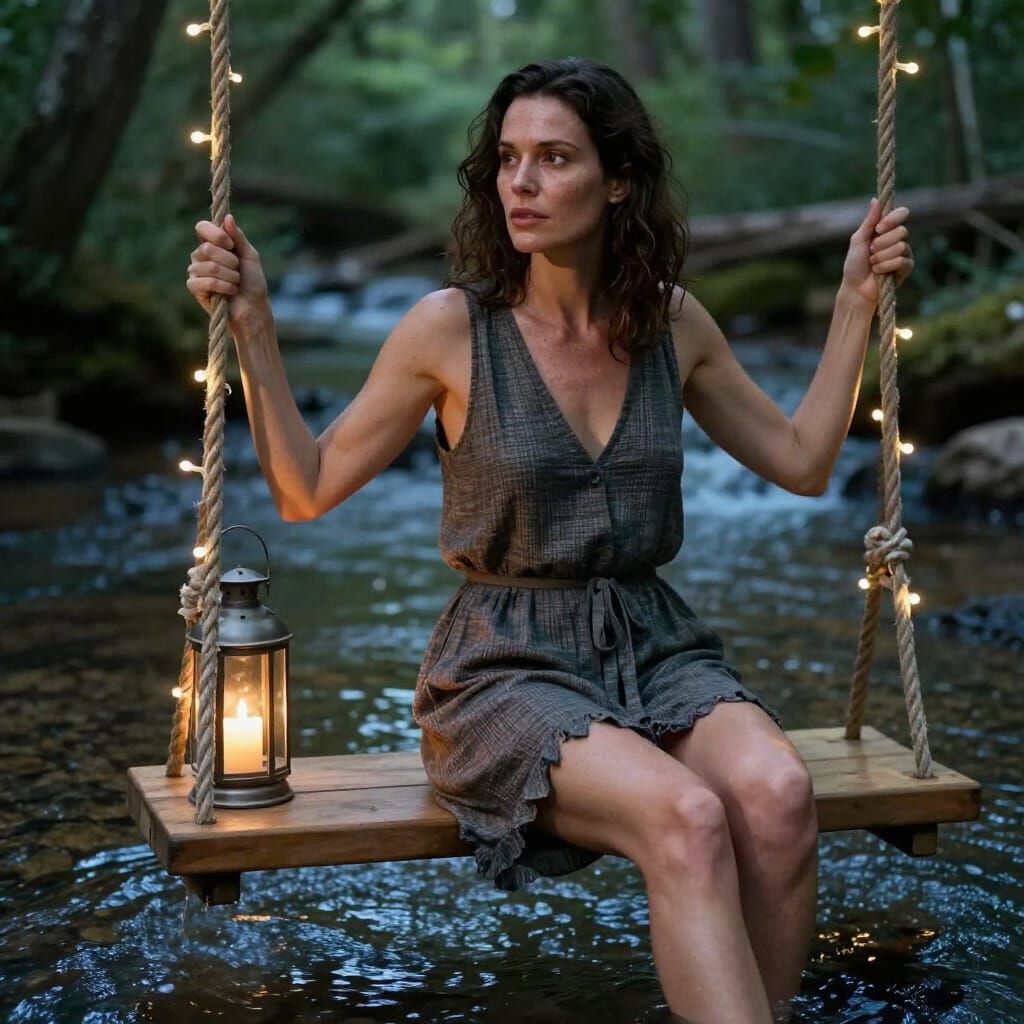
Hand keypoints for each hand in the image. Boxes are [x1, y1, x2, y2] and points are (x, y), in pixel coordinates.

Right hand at [187, 214, 269, 330]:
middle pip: (208, 248)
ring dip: (230, 276)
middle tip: (237, 271)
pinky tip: (230, 292)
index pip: (202, 227)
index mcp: (212, 244)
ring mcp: (196, 271)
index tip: (230, 245)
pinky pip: (206, 281)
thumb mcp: (249, 256)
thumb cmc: (252, 282)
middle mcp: (200, 255)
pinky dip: (224, 287)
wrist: (253, 307)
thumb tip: (227, 217)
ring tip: (235, 283)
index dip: (216, 234)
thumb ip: (238, 237)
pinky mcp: (195, 287)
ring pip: (210, 266)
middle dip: (230, 261)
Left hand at [842, 198, 913, 306]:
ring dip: (881, 256)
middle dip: (881, 243)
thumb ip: (869, 221)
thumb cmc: (855, 265)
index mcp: (887, 230)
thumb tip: (875, 200)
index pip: (902, 214)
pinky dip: (885, 266)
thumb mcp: (858, 240)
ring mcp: (905, 253)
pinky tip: (878, 272)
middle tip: (871, 252)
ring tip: (872, 263)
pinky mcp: (907, 268)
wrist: (855, 288)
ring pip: (901, 246)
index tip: (878, 228)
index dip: (893, 219)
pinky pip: (902, 260)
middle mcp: (898, 239)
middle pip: (902, 231)